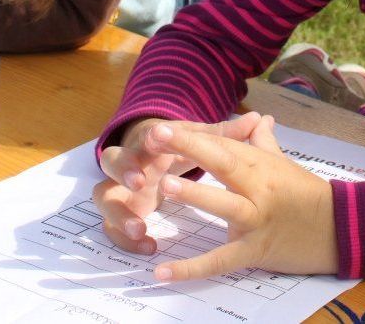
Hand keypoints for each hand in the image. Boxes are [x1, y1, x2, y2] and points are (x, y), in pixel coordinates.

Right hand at [93, 112, 264, 254]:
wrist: (148, 155)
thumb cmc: (176, 147)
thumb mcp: (199, 139)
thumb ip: (225, 133)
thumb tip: (260, 118)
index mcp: (150, 141)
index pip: (143, 136)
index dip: (147, 139)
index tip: (155, 141)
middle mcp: (130, 162)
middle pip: (111, 160)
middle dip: (123, 169)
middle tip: (139, 183)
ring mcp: (121, 188)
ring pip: (104, 197)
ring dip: (118, 212)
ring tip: (138, 228)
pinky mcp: (120, 212)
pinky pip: (111, 227)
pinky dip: (124, 237)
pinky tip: (146, 245)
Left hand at [148, 114, 337, 280]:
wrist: (339, 230)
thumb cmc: (306, 194)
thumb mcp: (285, 164)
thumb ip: (263, 142)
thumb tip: (258, 117)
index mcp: (262, 165)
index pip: (224, 145)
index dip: (192, 136)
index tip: (162, 128)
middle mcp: (259, 189)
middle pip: (223, 164)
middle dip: (190, 149)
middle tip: (155, 137)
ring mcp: (257, 221)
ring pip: (225, 205)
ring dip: (195, 195)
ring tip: (164, 185)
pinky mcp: (255, 252)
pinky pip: (221, 261)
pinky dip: (192, 269)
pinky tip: (162, 272)